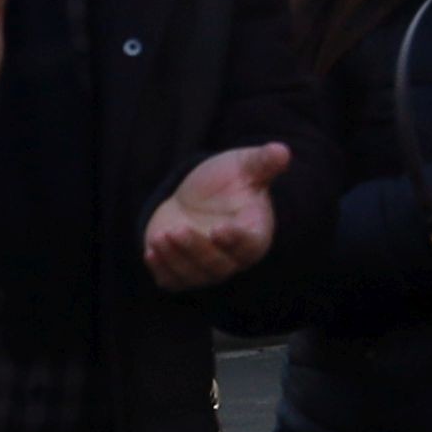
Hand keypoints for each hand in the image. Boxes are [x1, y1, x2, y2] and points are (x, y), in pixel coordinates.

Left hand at [143, 141, 290, 291]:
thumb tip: (282, 150)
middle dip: (196, 249)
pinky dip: (161, 269)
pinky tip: (150, 251)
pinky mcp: (182, 272)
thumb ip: (263, 162)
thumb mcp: (244, 167)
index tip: (218, 229)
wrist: (196, 198)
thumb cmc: (227, 182)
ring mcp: (207, 269)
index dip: (235, 240)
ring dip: (175, 257)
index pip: (249, 246)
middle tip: (177, 229)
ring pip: (194, 275)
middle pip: (218, 266)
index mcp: (254, 234)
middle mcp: (232, 258)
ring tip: (160, 235)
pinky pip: (172, 280)